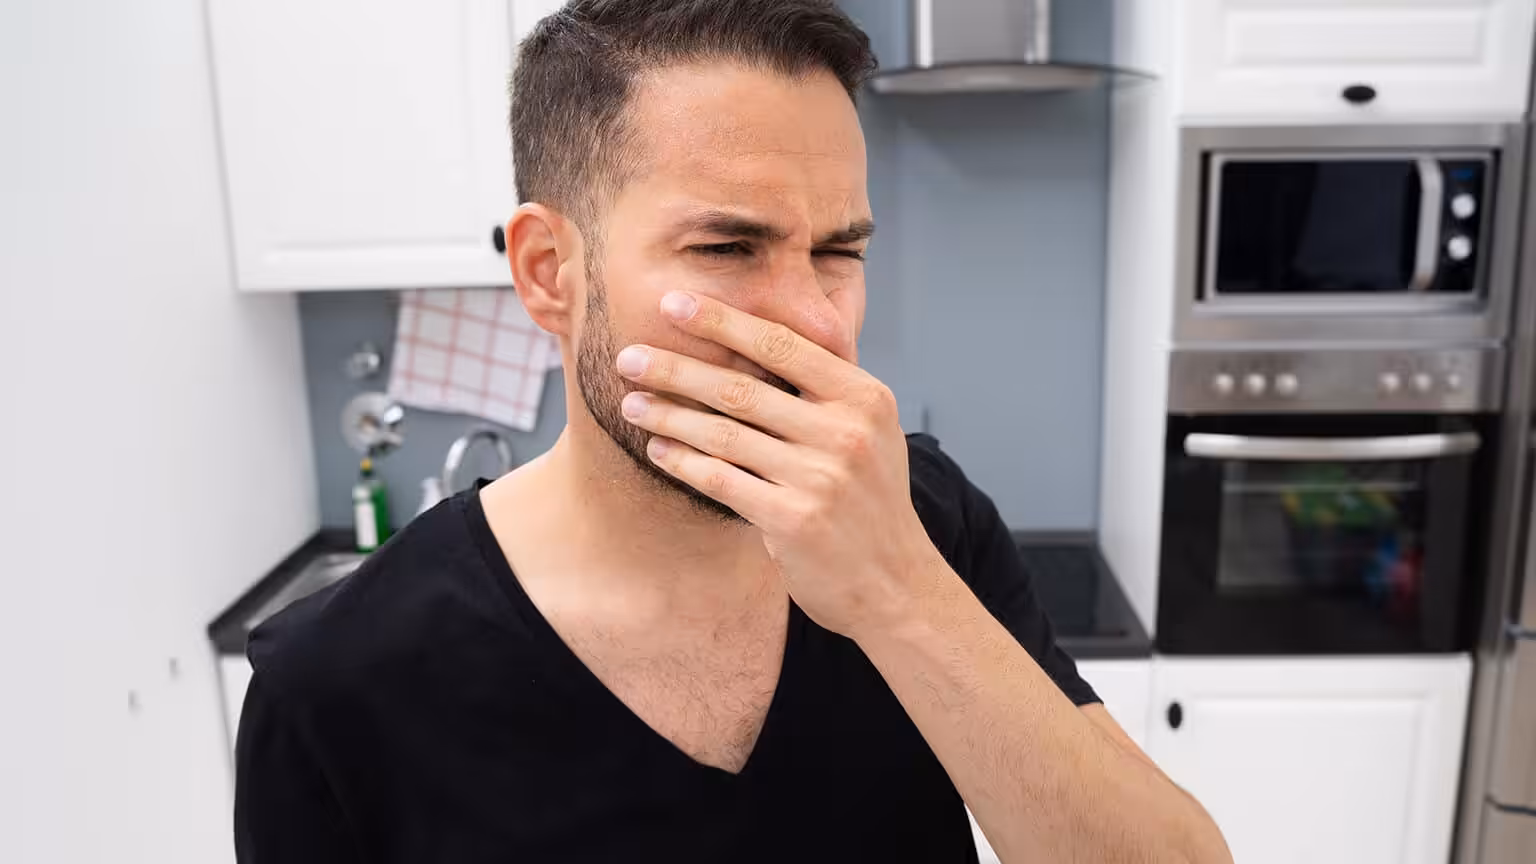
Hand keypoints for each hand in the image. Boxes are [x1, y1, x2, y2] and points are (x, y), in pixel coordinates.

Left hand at [614, 291, 948, 637]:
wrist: (896, 583)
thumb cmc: (870, 500)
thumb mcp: (871, 429)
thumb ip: (827, 385)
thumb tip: (763, 331)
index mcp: (864, 396)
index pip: (781, 345)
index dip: (722, 320)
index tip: (673, 302)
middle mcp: (846, 431)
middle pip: (743, 388)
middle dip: (676, 368)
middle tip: (629, 356)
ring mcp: (822, 477)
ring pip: (725, 434)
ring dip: (669, 415)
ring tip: (632, 403)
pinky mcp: (795, 520)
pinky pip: (722, 480)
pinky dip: (684, 462)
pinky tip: (657, 450)